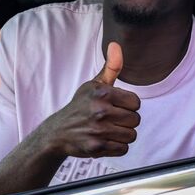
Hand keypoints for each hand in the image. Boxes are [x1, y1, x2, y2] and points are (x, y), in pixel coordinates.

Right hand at [44, 42, 140, 158]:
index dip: (129, 105)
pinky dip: (117, 147)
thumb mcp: (94, 84)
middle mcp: (100, 111)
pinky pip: (123, 149)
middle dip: (126, 121)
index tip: (117, 106)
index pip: (136, 102)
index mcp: (102, 93)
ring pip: (131, 135)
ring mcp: (98, 130)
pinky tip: (106, 140)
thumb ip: (111, 67)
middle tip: (112, 119)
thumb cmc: (80, 106)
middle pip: (135, 120)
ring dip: (123, 134)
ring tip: (109, 130)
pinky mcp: (96, 147)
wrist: (58, 132)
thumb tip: (115, 45)